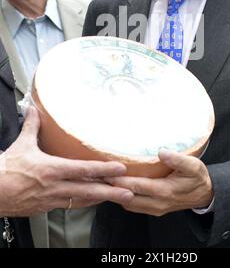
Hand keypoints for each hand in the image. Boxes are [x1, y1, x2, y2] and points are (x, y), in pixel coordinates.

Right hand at [0, 106, 133, 216]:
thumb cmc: (7, 169)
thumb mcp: (22, 144)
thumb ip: (32, 126)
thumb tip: (35, 109)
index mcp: (51, 169)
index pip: (83, 169)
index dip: (104, 169)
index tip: (120, 168)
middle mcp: (56, 186)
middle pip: (89, 191)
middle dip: (111, 192)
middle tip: (129, 192)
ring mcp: (53, 200)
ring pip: (83, 201)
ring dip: (102, 199)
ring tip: (119, 198)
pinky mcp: (47, 208)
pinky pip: (71, 206)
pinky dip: (85, 203)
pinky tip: (94, 201)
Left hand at [104, 149, 213, 215]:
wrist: (205, 195)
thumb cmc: (197, 177)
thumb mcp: (193, 166)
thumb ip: (178, 159)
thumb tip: (161, 152)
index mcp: (165, 191)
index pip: (136, 186)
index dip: (119, 179)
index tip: (106, 171)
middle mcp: (157, 203)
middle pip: (127, 197)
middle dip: (111, 187)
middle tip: (96, 175)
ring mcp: (154, 209)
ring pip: (128, 203)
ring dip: (115, 193)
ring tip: (102, 179)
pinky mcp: (153, 209)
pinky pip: (133, 206)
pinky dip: (122, 197)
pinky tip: (115, 187)